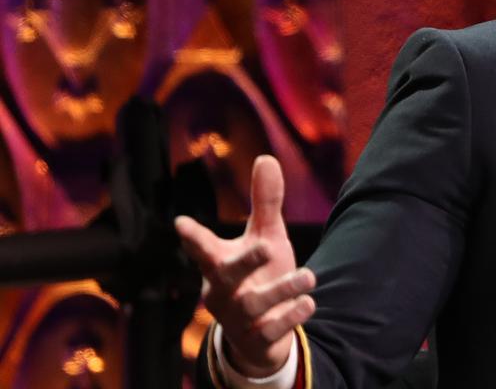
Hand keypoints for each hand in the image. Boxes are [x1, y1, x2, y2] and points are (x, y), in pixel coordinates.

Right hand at [175, 155, 315, 377]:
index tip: (182, 224)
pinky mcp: (256, 340)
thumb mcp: (265, 238)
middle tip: (267, 246)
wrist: (262, 335)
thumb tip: (266, 157)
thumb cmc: (258, 276)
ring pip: (253, 304)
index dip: (193, 237)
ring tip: (309, 276)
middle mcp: (223, 292)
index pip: (203, 249)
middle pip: (225, 276)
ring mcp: (238, 319)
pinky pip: (269, 331)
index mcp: (220, 264)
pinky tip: (308, 303)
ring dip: (282, 289)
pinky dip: (289, 316)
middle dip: (244, 262)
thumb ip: (265, 203)